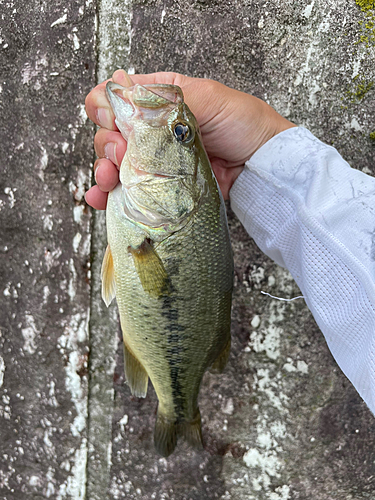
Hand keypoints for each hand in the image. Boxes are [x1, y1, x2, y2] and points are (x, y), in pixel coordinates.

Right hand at [85, 70, 294, 207]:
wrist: (260, 165)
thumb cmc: (242, 124)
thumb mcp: (207, 98)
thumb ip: (162, 95)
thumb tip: (118, 90)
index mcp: (158, 99)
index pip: (116, 99)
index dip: (107, 110)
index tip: (115, 123)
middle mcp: (150, 128)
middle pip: (109, 132)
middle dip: (108, 144)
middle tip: (122, 154)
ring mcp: (153, 159)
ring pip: (113, 162)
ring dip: (104, 170)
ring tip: (109, 180)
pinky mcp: (158, 185)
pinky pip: (126, 189)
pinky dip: (108, 194)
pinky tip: (102, 198)